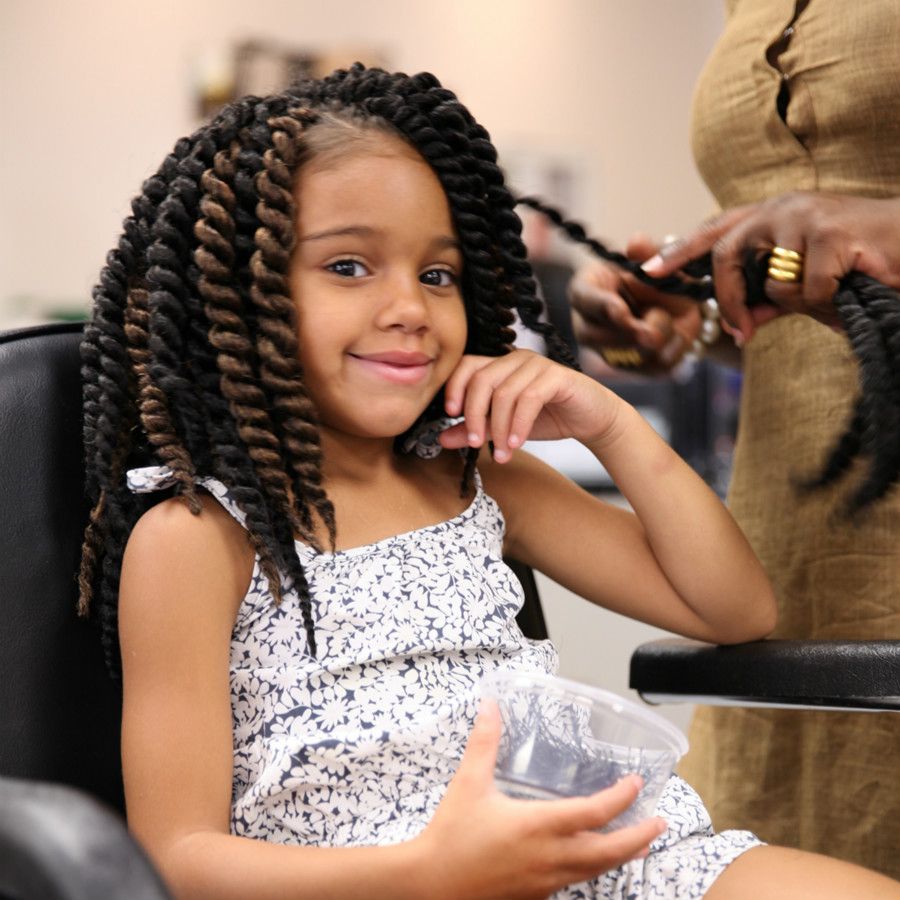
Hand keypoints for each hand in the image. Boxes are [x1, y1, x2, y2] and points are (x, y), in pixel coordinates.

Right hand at [414, 703, 666, 899]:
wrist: (431, 886)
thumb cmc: (451, 834)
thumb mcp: (468, 782)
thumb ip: (484, 742)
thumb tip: (491, 706)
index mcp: (539, 826)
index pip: (595, 813)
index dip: (622, 798)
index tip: (636, 783)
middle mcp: (550, 857)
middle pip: (610, 852)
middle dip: (640, 837)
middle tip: (661, 823)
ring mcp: (545, 881)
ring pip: (596, 871)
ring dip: (622, 855)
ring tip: (640, 843)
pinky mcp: (535, 895)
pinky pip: (574, 881)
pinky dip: (593, 868)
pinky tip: (591, 860)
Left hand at [439, 350, 620, 461]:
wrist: (591, 419)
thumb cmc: (547, 418)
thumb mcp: (503, 427)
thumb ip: (474, 430)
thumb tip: (441, 439)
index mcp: (500, 366)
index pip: (466, 366)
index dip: (454, 388)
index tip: (450, 415)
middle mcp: (516, 359)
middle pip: (481, 380)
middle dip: (474, 415)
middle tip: (476, 444)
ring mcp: (537, 365)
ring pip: (504, 393)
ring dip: (499, 428)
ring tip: (501, 453)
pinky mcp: (556, 376)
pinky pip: (529, 399)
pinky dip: (519, 424)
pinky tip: (516, 443)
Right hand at [569, 233, 701, 373]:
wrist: (681, 302)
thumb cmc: (657, 276)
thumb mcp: (658, 259)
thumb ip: (648, 252)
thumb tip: (636, 242)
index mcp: (585, 290)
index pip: (584, 298)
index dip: (602, 306)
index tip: (620, 309)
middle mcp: (587, 325)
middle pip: (597, 336)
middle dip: (631, 331)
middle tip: (656, 324)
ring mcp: (606, 351)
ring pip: (629, 354)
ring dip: (659, 334)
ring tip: (666, 316)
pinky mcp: (632, 370)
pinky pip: (654, 367)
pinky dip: (673, 350)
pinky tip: (675, 334)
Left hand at [642, 192, 899, 340]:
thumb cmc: (862, 263)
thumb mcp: (807, 285)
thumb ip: (771, 300)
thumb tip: (741, 324)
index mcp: (771, 216)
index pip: (713, 231)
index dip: (679, 251)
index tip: (649, 270)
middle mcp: (782, 208)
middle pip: (725, 253)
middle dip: (729, 297)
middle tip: (739, 328)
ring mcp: (805, 216)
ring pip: (773, 280)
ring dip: (801, 301)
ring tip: (833, 292)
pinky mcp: (831, 232)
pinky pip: (808, 289)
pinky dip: (828, 300)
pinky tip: (853, 284)